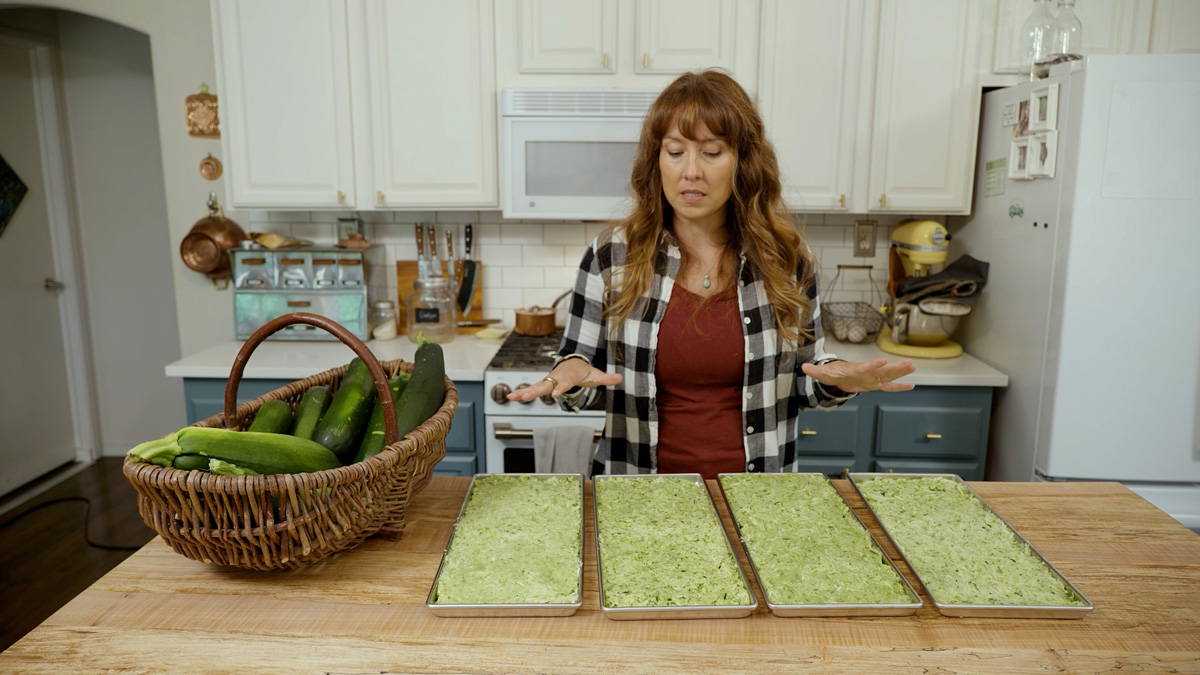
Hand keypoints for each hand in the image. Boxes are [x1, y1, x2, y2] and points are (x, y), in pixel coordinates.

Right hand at [507, 358, 622, 401]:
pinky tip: (512, 397)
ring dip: (524, 392)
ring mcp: (548, 381)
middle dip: (535, 391)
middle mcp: (556, 378)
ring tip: (512, 397)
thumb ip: (606, 378)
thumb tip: (620, 378)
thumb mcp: (596, 374)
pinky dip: (522, 392)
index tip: (554, 395)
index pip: (564, 383)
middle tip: (526, 397)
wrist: (573, 363)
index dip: (559, 389)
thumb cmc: (584, 371)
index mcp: (569, 376)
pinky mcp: (543, 384)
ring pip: (535, 386)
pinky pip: (532, 388)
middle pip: (545, 385)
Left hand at [801, 357, 915, 393]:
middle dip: (895, 368)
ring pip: (888, 376)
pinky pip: (888, 387)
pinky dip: (899, 387)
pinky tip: (911, 385)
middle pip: (882, 371)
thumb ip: (815, 371)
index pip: (865, 366)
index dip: (873, 365)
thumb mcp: (822, 373)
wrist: (837, 375)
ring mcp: (872, 378)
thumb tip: (804, 367)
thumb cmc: (831, 373)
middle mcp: (866, 373)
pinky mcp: (874, 385)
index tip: (883, 361)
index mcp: (854, 369)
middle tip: (909, 363)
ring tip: (913, 367)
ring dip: (900, 373)